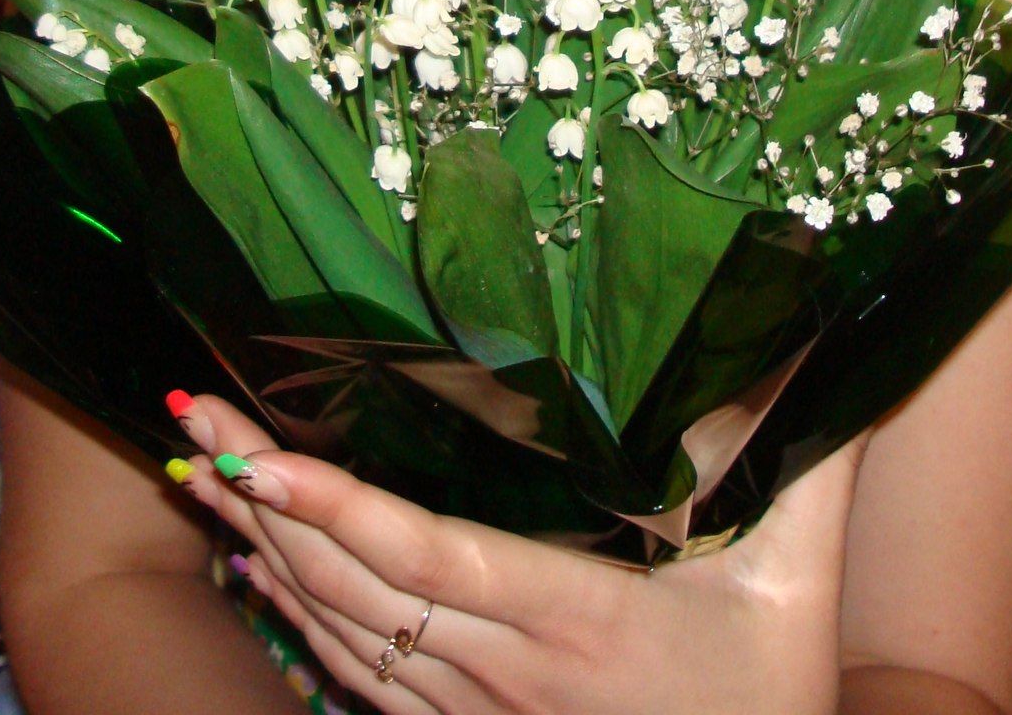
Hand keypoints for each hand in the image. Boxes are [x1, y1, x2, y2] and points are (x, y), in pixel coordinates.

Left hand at [170, 394, 866, 714]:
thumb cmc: (773, 704)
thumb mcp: (797, 585)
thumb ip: (806, 463)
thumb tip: (822, 333)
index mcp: (575, 624)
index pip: (427, 560)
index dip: (334, 509)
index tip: (259, 455)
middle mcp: (504, 676)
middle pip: (352, 586)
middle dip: (262, 501)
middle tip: (188, 420)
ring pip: (339, 637)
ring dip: (264, 555)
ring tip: (204, 472)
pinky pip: (359, 682)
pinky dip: (298, 620)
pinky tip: (262, 568)